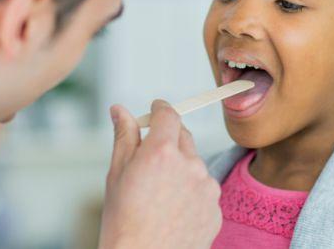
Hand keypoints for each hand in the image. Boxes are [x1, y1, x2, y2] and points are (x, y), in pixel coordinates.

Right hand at [98, 100, 221, 248]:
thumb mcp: (117, 175)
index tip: (156, 110)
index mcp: (161, 152)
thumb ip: (124, 137)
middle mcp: (190, 164)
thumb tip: (120, 109)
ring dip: (181, 169)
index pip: (169, 115)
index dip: (161, 109)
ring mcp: (207, 188)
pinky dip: (192, 194)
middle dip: (168, 140)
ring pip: (195, 165)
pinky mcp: (216, 208)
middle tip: (150, 158)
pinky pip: (204, 190)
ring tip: (159, 197)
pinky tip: (173, 211)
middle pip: (184, 136)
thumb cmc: (123, 223)